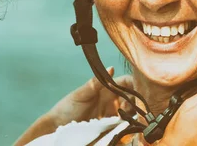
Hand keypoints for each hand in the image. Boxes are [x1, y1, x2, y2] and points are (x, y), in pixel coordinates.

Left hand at [14, 67, 133, 144]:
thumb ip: (97, 82)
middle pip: (133, 99)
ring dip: (132, 116)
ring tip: (123, 119)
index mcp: (107, 89)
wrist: (58, 127)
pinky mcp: (111, 129)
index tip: (138, 91)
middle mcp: (112, 101)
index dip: (135, 85)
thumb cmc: (67, 107)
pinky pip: (124, 128)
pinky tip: (123, 128)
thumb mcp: (82, 94)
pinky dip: (127, 128)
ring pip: (131, 114)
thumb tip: (112, 68)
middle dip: (135, 103)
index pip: (127, 83)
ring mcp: (112, 116)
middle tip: (126, 109)